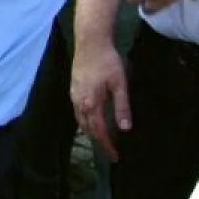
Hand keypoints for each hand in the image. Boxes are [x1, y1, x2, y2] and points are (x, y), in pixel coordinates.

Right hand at [71, 39, 130, 159]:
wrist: (90, 41)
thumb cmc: (108, 61)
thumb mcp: (120, 84)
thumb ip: (122, 107)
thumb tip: (125, 129)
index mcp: (91, 103)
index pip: (99, 130)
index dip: (107, 145)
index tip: (115, 156)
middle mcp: (79, 102)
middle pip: (87, 128)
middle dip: (98, 141)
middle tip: (110, 151)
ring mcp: (73, 94)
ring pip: (80, 120)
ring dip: (90, 132)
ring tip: (101, 139)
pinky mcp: (73, 88)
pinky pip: (77, 111)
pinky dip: (84, 121)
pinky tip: (91, 119)